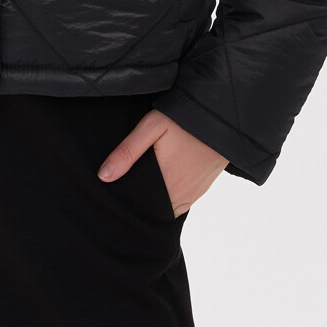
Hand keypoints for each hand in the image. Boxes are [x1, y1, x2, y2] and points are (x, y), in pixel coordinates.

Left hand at [97, 109, 228, 216]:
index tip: (113, 197)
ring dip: (154, 203)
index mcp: (166, 183)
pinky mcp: (202, 189)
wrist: (223, 116)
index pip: (140, 207)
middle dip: (138, 205)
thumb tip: (104, 176)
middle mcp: (181, 194)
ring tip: (140, 188)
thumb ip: (128, 151)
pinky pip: (180, 203)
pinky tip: (160, 185)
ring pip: (167, 209)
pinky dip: (169, 199)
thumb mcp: (153, 127)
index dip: (126, 203)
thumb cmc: (185, 119)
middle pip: (152, 210)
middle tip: (124, 190)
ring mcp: (193, 194)